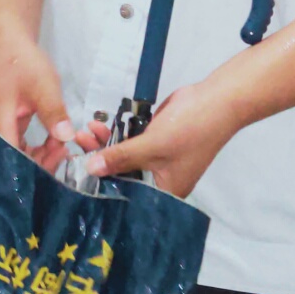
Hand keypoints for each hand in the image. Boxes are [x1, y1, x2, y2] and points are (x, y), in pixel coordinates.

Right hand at [0, 38, 85, 172]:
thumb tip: (66, 138)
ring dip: (40, 154)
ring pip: (18, 152)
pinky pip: (20, 141)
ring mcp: (1, 125)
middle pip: (14, 160)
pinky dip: (37, 144)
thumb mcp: (43, 85)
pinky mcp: (8, 120)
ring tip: (62, 147)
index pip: (13, 159)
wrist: (6, 41)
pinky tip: (54, 140)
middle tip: (65, 153)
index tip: (57, 162)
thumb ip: (53, 113)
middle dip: (40, 162)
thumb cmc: (20, 61)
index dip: (34, 168)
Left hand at [86, 81, 238, 196]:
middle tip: (77, 145)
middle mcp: (159, 178)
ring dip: (104, 144)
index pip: (126, 194)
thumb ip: (120, 157)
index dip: (102, 184)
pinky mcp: (154, 140)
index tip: (78, 172)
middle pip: (122, 174)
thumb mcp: (152, 146)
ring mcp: (156, 158)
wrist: (217, 99)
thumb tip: (91, 169)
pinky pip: (130, 142)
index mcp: (164, 190)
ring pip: (123, 156)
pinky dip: (115, 135)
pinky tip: (99, 126)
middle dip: (99, 159)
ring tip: (84, 132)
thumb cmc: (190, 129)